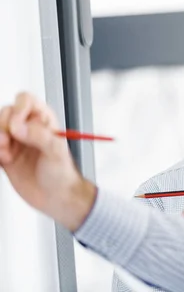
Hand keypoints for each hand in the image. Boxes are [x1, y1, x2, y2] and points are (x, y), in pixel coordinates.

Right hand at [0, 92, 95, 231]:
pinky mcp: (4, 156)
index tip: (16, 127)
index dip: (17, 109)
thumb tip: (18, 125)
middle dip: (2, 126)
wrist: (56, 198)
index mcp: (44, 120)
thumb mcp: (56, 152)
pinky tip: (3, 161)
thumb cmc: (63, 174)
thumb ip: (39, 135)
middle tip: (8, 142)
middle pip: (4, 113)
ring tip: (7, 154)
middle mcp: (28, 128)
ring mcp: (15, 141)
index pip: (25, 100)